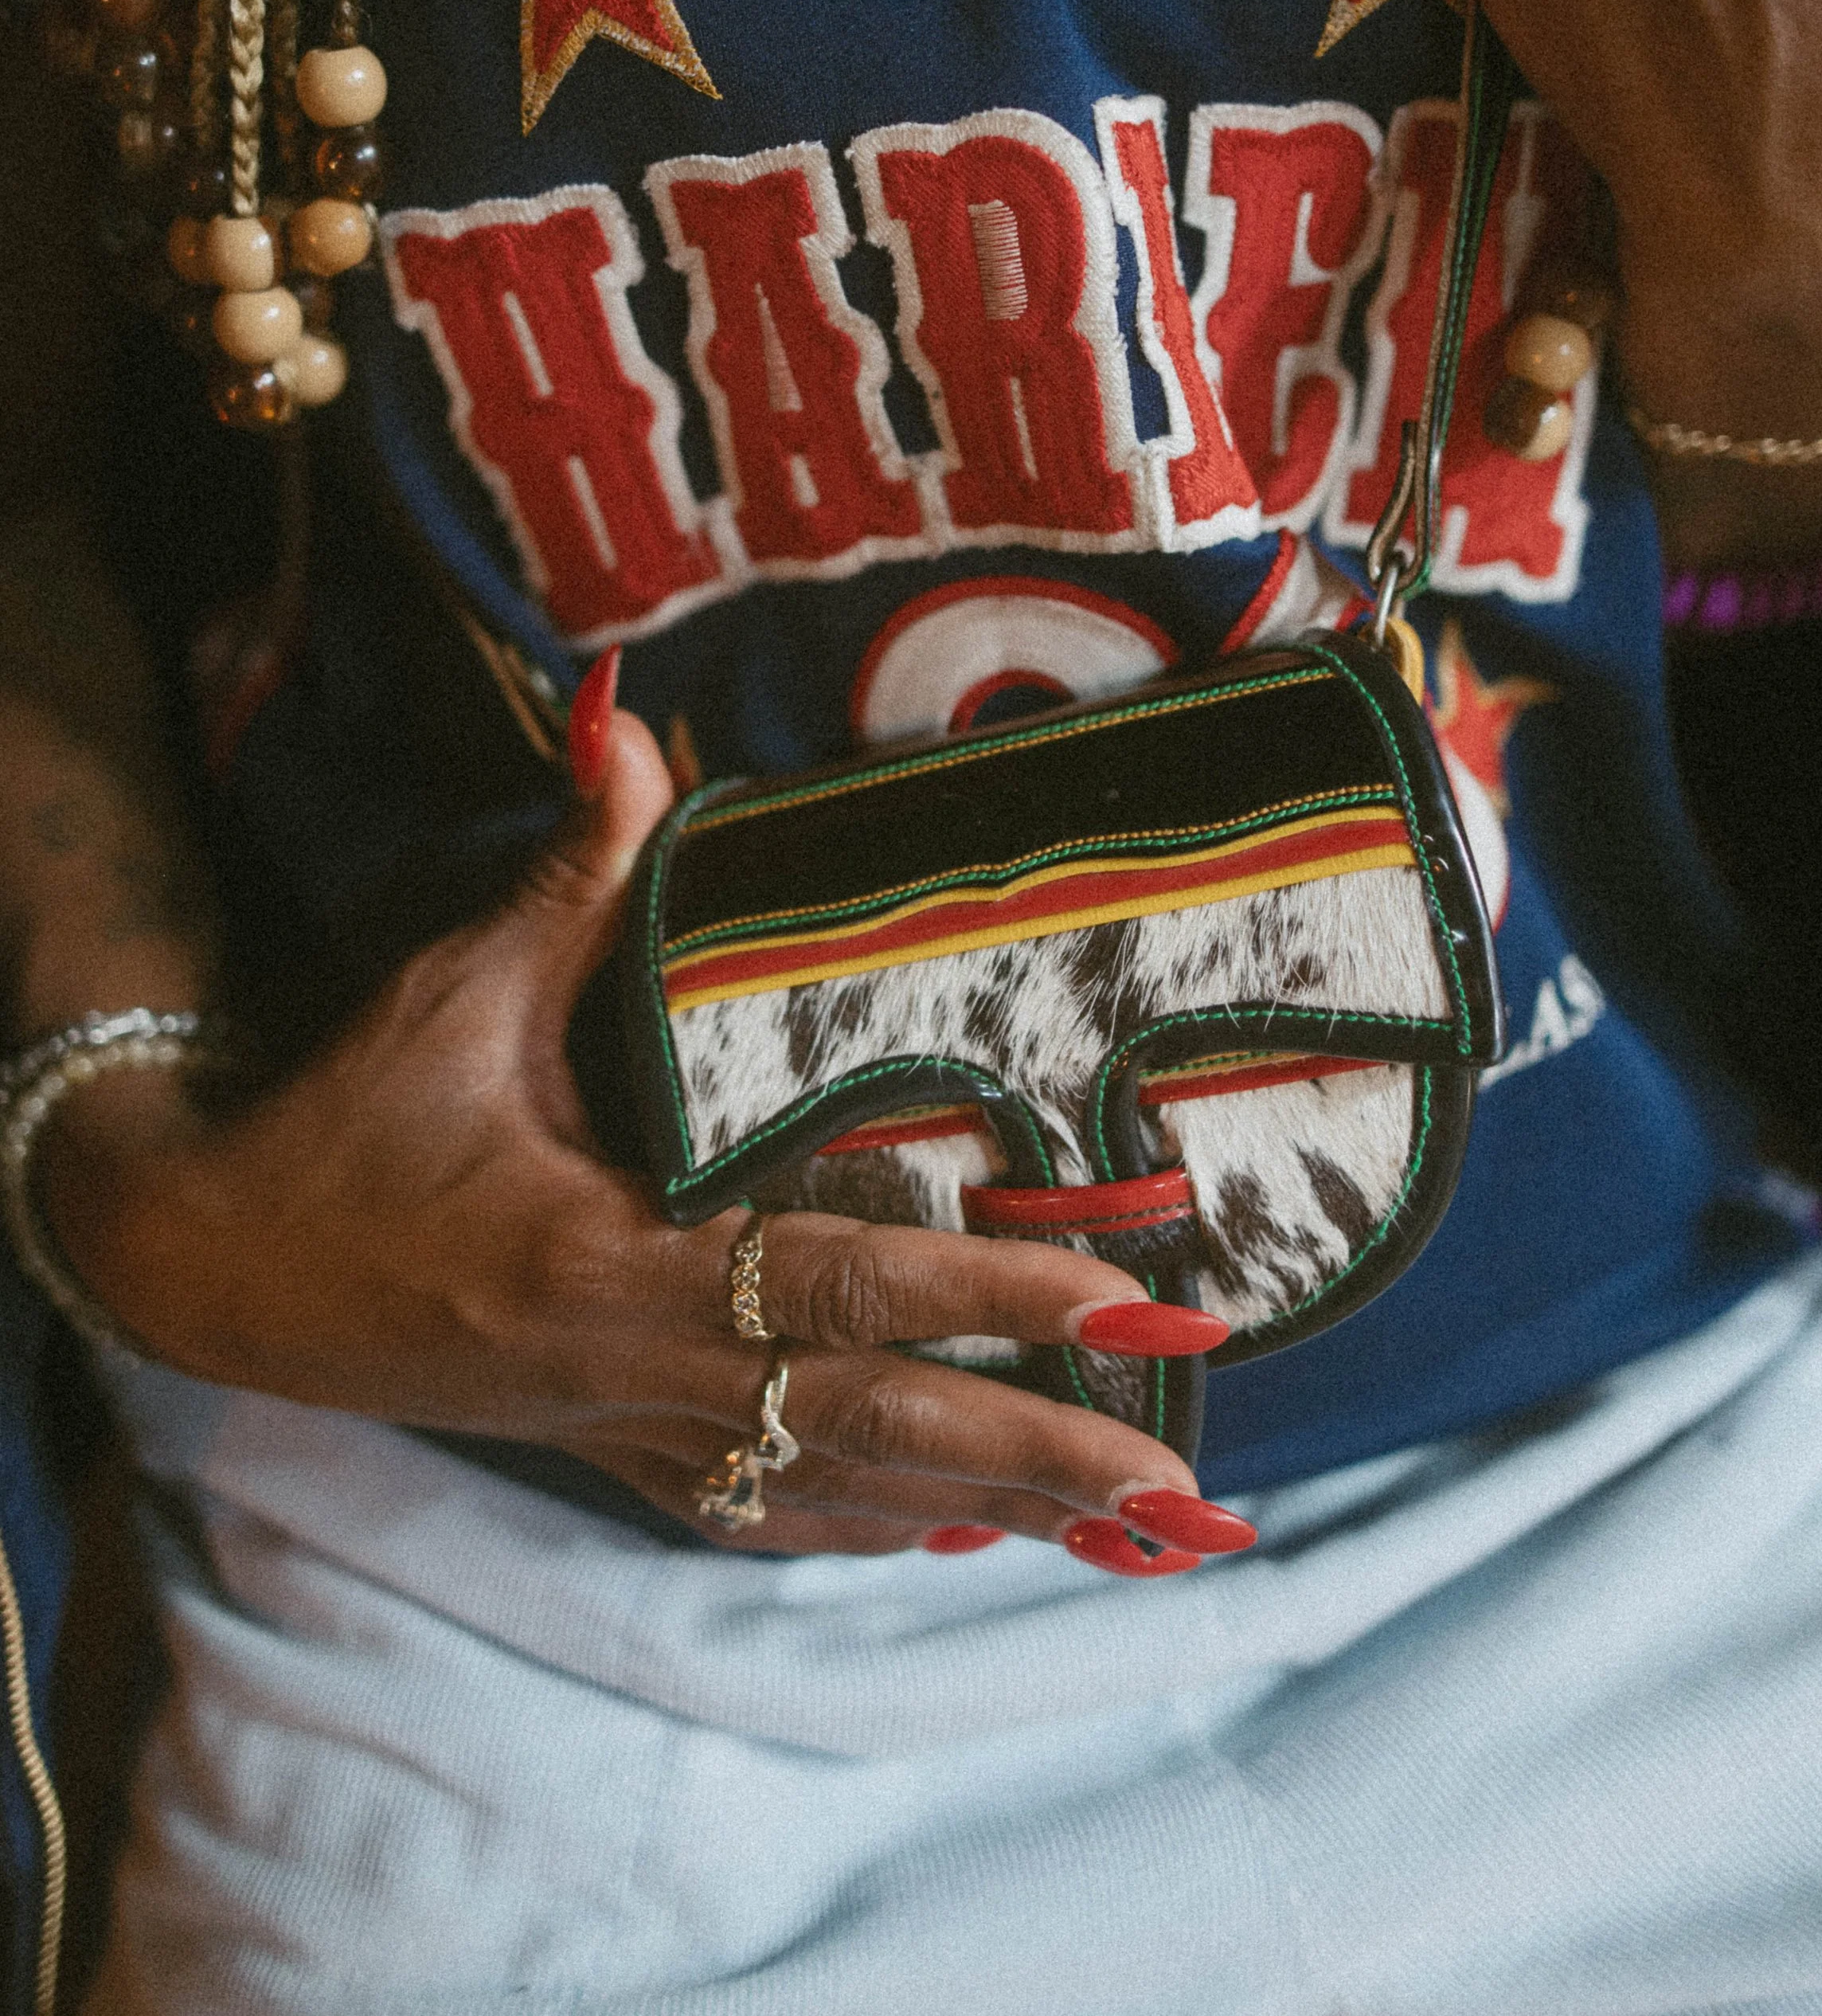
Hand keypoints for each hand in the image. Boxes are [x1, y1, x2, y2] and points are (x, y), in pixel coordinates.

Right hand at [41, 679, 1239, 1566]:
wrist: (213, 1270)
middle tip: (1182, 1486)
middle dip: (1035, 1455)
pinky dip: (883, 1525)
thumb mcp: (456, 992)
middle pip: (872, 1430)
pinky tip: (973, 1535)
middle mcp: (637, 1372)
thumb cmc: (343, 1126)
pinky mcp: (616, 1454)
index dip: (981, 1295)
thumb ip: (573, 866)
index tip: (1118, 1303)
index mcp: (609, 1260)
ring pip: (841, 1493)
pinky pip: (770, 1513)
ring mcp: (629, 1432)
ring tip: (1136, 1533)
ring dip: (992, 1515)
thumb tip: (622, 713)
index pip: (834, 1279)